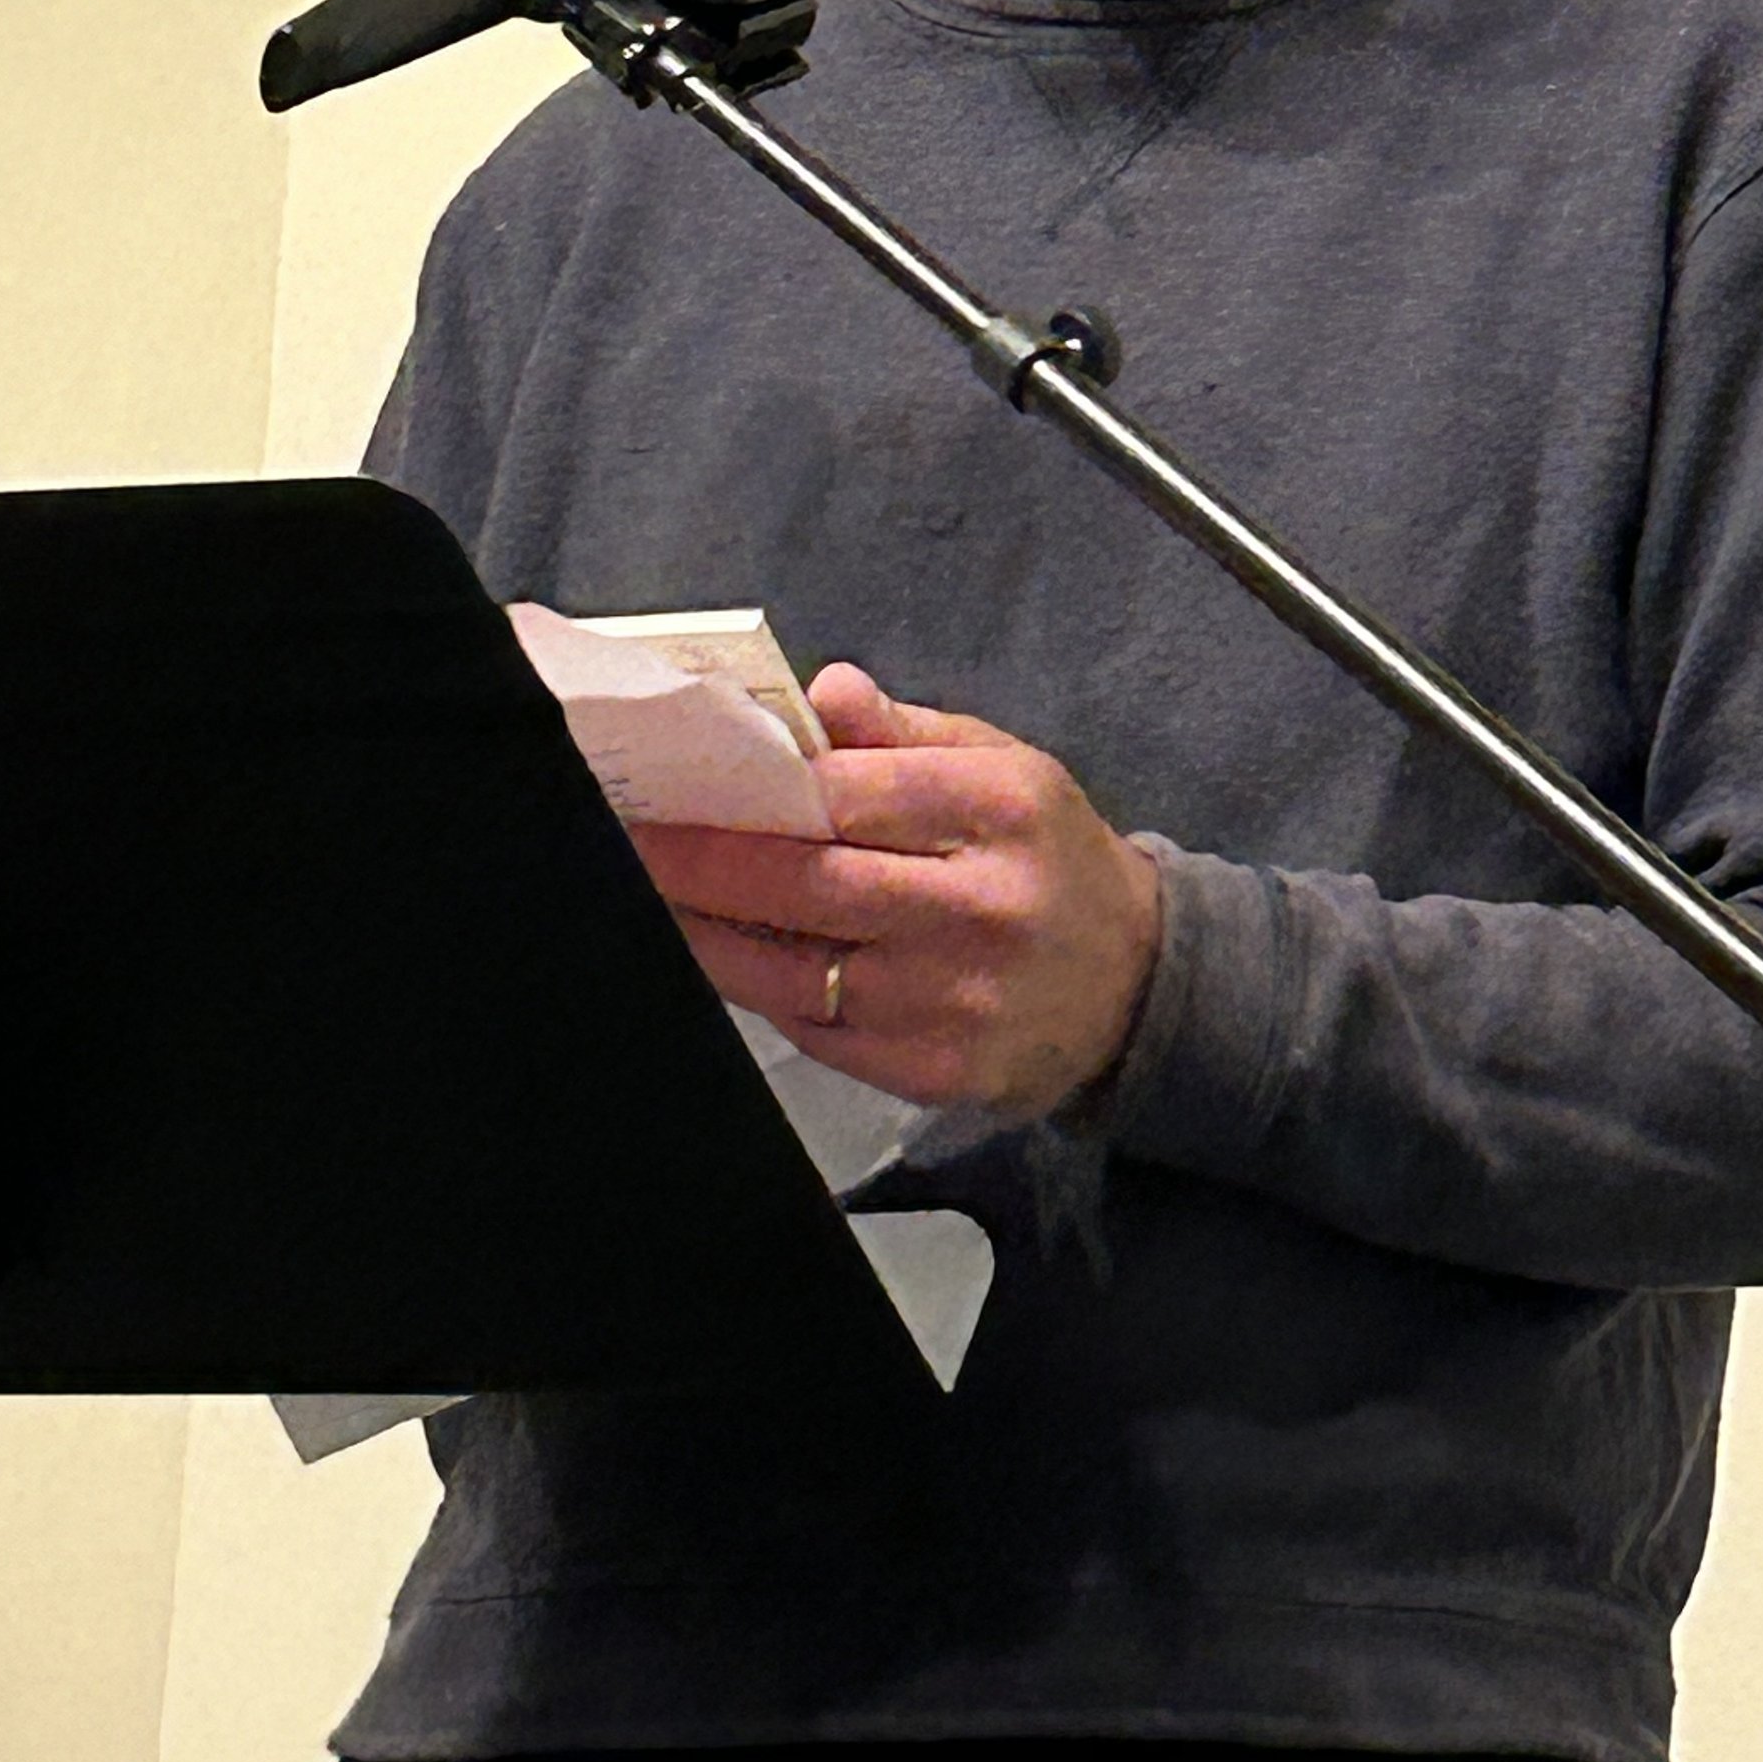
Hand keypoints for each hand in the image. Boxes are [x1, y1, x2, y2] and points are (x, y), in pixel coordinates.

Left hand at [627, 663, 1163, 1119]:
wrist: (1132, 985)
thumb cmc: (1049, 857)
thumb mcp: (1005, 765)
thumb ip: (906, 732)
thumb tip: (821, 691)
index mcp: (1000, 809)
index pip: (850, 794)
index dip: (750, 789)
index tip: (676, 777)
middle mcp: (980, 907)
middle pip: (809, 884)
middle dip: (702, 861)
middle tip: (630, 835)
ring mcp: (953, 999)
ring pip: (794, 966)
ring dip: (706, 929)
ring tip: (650, 892)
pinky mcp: (931, 1070)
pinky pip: (813, 1026)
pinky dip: (753, 987)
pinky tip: (713, 951)